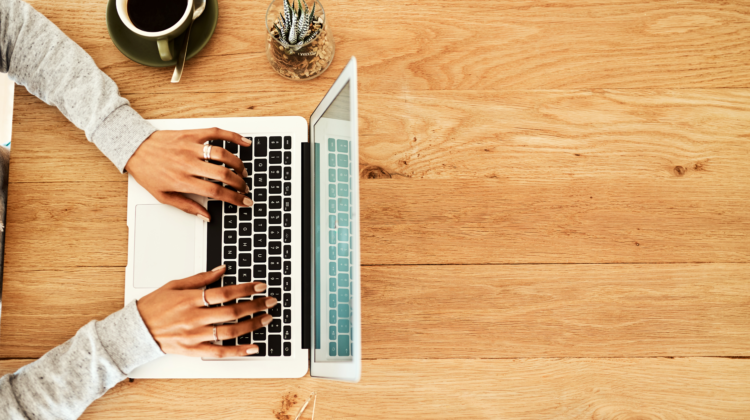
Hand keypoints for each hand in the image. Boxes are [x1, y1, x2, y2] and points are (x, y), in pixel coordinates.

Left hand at [125, 128, 252, 221]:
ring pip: (223, 154)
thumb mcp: (163, 196)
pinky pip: (216, 133)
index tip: (245, 202)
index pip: (215, 191)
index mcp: (182, 181)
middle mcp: (188, 164)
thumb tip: (206, 216)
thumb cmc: (147, 172)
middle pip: (223, 174)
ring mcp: (191, 147)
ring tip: (242, 172)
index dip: (234, 198)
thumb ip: (187, 206)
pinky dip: (233, 136)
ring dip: (238, 164)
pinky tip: (244, 142)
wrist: (134, 148)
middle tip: (245, 188)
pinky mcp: (191, 134)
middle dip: (240, 183)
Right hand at [137, 265, 275, 357]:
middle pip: (232, 311)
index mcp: (191, 299)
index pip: (225, 293)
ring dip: (252, 325)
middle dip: (255, 305)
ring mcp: (195, 335)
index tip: (260, 286)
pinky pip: (220, 352)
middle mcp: (195, 317)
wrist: (136, 330)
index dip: (245, 289)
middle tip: (270, 301)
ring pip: (230, 331)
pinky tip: (254, 346)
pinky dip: (239, 350)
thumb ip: (200, 278)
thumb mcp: (174, 285)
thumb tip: (222, 270)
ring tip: (267, 318)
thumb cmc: (153, 306)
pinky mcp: (194, 349)